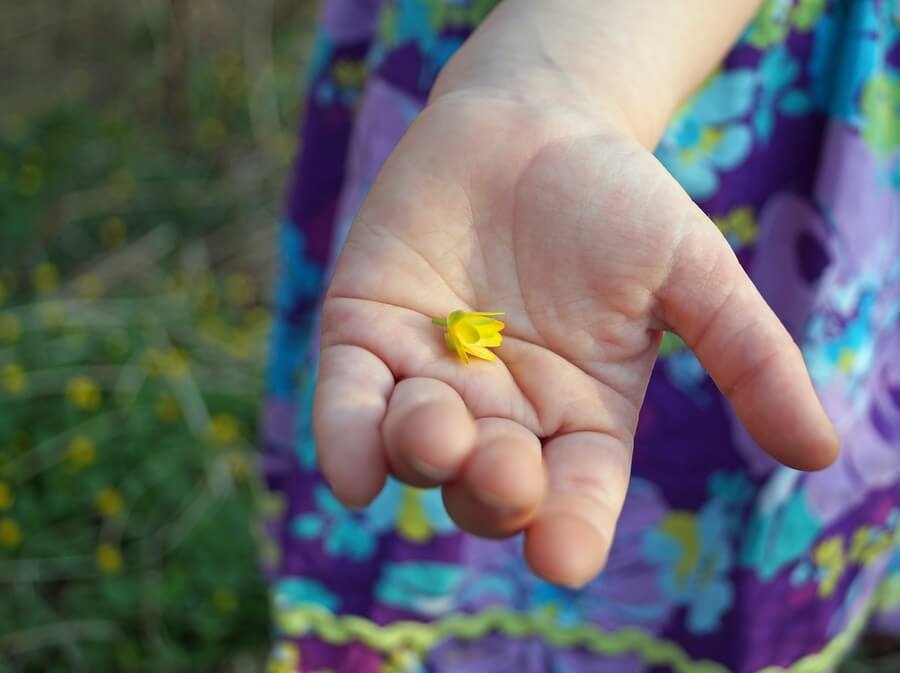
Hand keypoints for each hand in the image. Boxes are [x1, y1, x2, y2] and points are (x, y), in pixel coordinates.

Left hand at [313, 93, 837, 587]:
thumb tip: (820, 452)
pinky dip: (346, 438)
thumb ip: (746, 354)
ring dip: (424, 452)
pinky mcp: (366, 337)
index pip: (577, 495)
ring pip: (418, 447)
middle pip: (492, 483)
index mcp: (579, 415)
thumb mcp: (691, 270)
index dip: (571, 531)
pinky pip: (348, 402)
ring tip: (440, 422)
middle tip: (503, 465)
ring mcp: (430, 377)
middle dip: (493, 486)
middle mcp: (502, 411)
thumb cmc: (618, 198)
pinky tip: (350, 472)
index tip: (563, 558)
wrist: (531, 121)